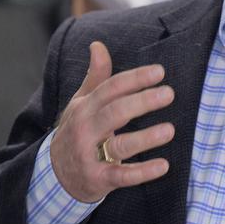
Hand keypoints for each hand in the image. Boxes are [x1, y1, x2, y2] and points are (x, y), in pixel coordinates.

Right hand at [50, 41, 175, 202]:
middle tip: (169, 93)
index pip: (110, 88)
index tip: (159, 71)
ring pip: (119, 145)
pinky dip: (142, 172)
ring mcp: (91, 155)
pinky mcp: (99, 179)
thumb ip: (95, 76)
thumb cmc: (78, 131)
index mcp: (85, 108)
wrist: (55, 174)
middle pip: (115, 112)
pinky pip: (122, 176)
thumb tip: (98, 45)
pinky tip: (164, 165)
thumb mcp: (81, 103)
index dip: (134, 79)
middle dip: (142, 102)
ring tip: (169, 130)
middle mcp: (86, 130)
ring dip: (145, 138)